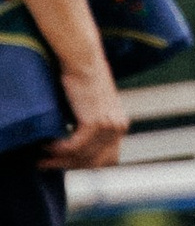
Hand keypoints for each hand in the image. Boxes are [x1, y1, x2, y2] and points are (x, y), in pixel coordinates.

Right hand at [42, 55, 126, 170]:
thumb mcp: (91, 107)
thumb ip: (89, 127)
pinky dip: (58, 148)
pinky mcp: (94, 123)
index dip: (84, 165)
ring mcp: (109, 126)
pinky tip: (46, 145)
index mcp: (121, 125)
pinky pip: (74, 147)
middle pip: (95, 162)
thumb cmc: (82, 79)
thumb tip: (74, 150)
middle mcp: (119, 127)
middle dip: (70, 165)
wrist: (83, 60)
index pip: (107, 159)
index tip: (64, 164)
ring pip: (82, 156)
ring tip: (43, 156)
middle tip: (46, 164)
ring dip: (60, 159)